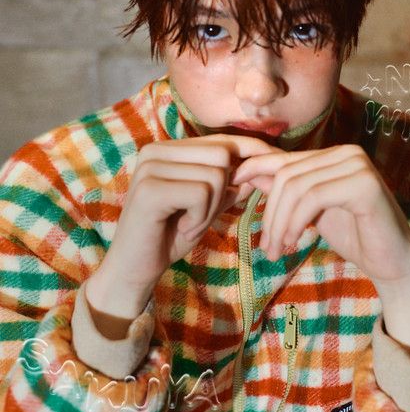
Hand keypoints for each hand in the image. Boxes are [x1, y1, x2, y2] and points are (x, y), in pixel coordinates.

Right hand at [86, 134, 277, 316]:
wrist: (135, 270)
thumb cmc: (170, 236)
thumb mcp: (206, 208)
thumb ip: (228, 187)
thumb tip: (261, 170)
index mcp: (168, 149)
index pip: (220, 140)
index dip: (250, 150)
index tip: (272, 163)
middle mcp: (156, 150)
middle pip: (222, 154)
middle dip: (225, 191)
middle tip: (203, 217)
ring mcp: (151, 167)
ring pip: (215, 175)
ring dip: (212, 209)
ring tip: (190, 225)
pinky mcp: (150, 189)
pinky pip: (201, 193)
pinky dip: (201, 218)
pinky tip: (183, 230)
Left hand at [232, 143, 409, 354]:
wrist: (395, 265)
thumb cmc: (355, 237)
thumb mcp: (311, 212)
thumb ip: (286, 190)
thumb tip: (248, 172)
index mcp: (333, 154)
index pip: (284, 158)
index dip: (254, 169)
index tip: (234, 187)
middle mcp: (346, 152)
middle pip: (286, 174)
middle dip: (270, 214)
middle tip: (266, 248)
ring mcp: (357, 164)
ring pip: (296, 186)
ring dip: (280, 223)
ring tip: (277, 251)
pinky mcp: (364, 183)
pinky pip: (313, 198)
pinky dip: (296, 223)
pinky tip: (294, 243)